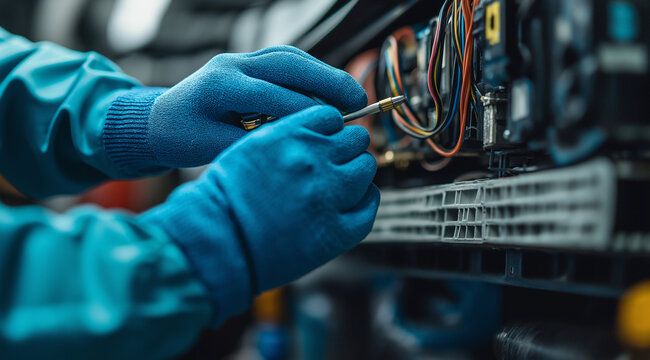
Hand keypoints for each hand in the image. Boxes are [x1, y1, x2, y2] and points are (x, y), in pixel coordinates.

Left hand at [103, 46, 366, 174]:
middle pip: (288, 64)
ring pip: (292, 58)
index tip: (333, 126)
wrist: (160, 120)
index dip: (304, 110)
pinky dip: (313, 73)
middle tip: (358, 100)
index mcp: (218, 85)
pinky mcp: (250, 63)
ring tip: (353, 94)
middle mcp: (232, 65)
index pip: (271, 94)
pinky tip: (332, 89)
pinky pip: (287, 61)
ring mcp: (241, 60)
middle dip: (327, 81)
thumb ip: (252, 144)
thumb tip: (297, 144)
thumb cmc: (181, 137)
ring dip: (325, 74)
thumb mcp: (212, 149)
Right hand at [140, 105, 378, 322]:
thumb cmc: (225, 199)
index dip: (331, 128)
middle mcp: (312, 160)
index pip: (331, 116)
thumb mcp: (249, 148)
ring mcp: (329, 196)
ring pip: (366, 167)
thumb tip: (318, 135)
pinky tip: (350, 204)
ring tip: (340, 184)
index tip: (327, 139)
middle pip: (355, 139)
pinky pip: (370, 204)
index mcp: (288, 136)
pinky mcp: (338, 230)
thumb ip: (287, 136)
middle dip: (346, 148)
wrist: (217, 243)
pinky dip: (365, 200)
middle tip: (336, 162)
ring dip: (357, 172)